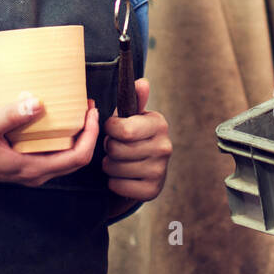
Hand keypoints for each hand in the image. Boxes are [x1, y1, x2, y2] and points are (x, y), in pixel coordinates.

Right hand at [0, 97, 99, 185]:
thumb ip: (10, 116)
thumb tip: (38, 103)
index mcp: (31, 169)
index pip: (76, 157)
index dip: (90, 135)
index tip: (91, 112)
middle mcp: (36, 174)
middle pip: (77, 159)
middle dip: (89, 133)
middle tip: (89, 107)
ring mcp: (32, 172)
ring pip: (68, 158)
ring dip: (78, 135)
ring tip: (78, 110)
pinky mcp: (26, 165)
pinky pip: (55, 154)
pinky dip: (64, 138)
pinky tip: (58, 119)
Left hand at [102, 78, 170, 200]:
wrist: (142, 171)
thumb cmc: (132, 138)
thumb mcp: (132, 117)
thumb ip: (135, 99)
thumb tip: (142, 83)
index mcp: (159, 124)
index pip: (122, 130)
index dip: (109, 129)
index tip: (113, 129)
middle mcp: (164, 147)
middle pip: (115, 149)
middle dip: (108, 149)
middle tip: (116, 147)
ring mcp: (160, 171)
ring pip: (114, 168)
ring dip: (109, 166)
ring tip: (118, 161)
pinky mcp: (152, 190)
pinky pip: (118, 185)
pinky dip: (114, 182)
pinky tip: (123, 177)